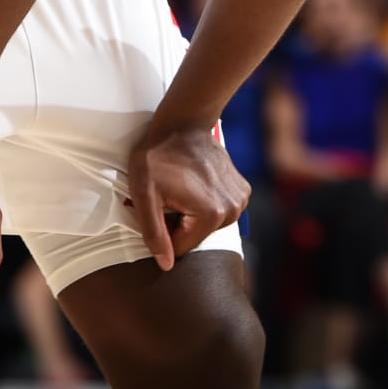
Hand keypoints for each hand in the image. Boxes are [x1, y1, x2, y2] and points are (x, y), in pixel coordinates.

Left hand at [126, 123, 249, 271]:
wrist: (183, 124)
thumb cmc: (158, 156)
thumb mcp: (144, 194)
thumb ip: (154, 232)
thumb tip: (166, 264)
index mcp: (210, 215)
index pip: (180, 247)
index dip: (163, 230)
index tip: (158, 205)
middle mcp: (232, 210)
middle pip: (196, 236)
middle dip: (179, 222)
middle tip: (168, 195)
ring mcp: (241, 200)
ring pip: (207, 226)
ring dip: (192, 214)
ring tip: (182, 188)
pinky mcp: (243, 191)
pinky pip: (219, 212)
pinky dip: (206, 204)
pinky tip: (196, 184)